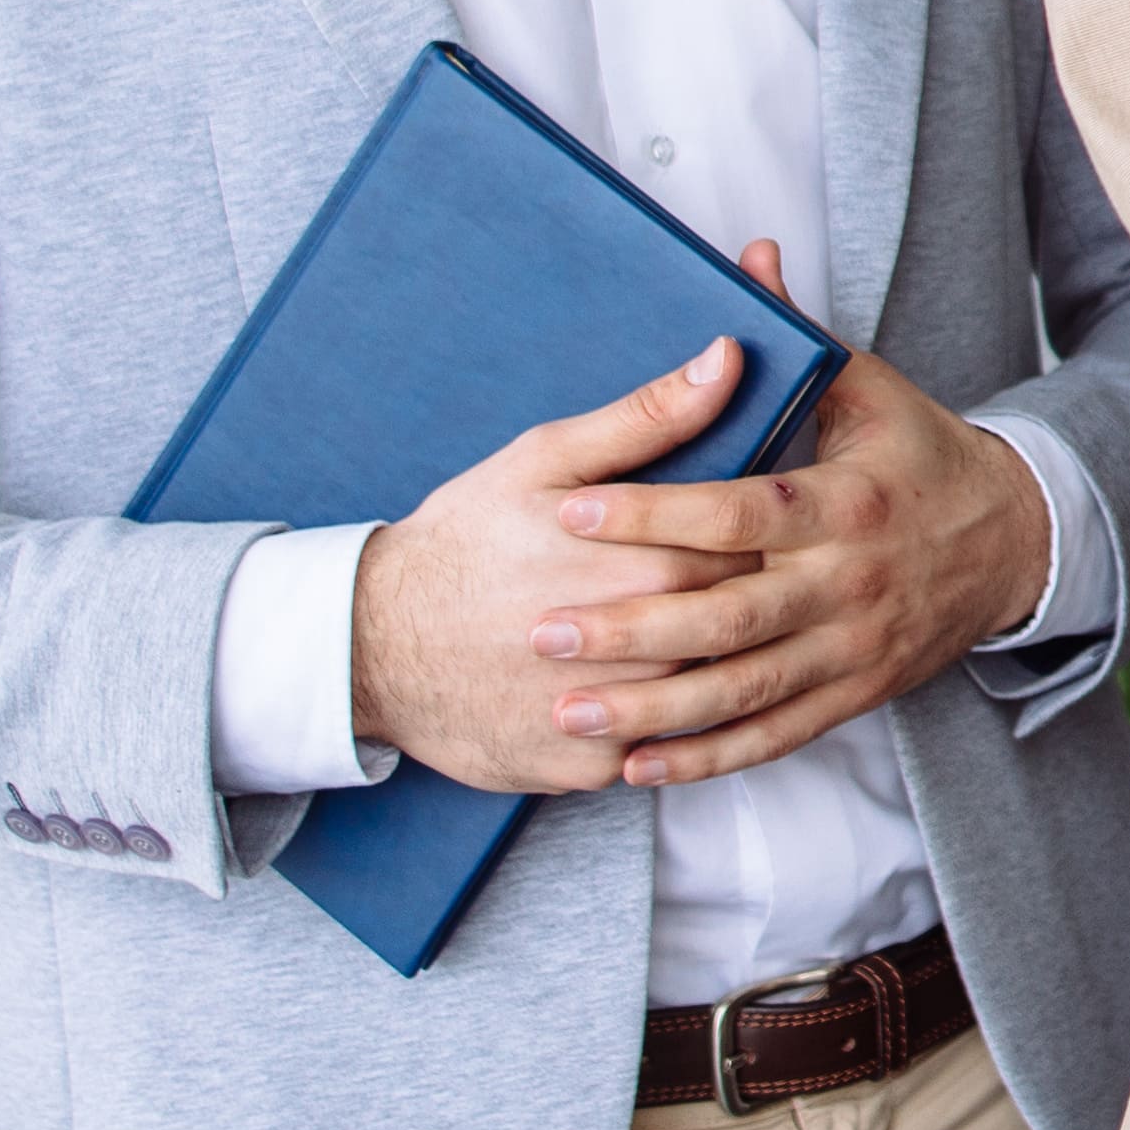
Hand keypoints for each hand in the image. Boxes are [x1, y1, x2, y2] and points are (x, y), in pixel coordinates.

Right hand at [344, 341, 754, 793]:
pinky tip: (636, 693)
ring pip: (709, 696)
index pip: (756, 553)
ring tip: (675, 635)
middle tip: (702, 583)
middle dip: (735, 603)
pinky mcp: (590, 771)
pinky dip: (656, 727)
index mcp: (651, 565)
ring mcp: (621, 720)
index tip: (740, 531)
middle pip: (741, 627)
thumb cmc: (465, 540)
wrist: (372, 642)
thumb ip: (649, 417)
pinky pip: (657, 752)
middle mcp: (648, 651)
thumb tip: (727, 357)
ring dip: (705, 668)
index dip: (752, 540)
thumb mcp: (546, 460)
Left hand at [357, 244, 1059, 796]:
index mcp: (848, 502)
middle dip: (633, 627)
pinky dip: (707, 758)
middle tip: (543, 628)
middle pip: (731, 615)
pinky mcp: (856, 694)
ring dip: (653, 709)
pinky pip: (775, 736)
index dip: (654, 514)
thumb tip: (746, 257)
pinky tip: (637, 766)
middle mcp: (851, 582)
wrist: (1015, 543)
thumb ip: (798, 336)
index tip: (572, 511)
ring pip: (744, 689)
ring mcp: (854, 647)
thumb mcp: (869, 389)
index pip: (739, 512)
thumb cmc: (920, 455)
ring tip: (569, 707)